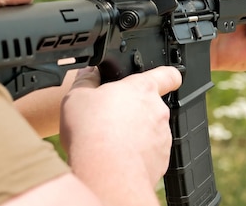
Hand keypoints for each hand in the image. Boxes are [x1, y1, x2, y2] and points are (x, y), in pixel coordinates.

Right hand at [59, 66, 181, 202]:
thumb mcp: (77, 97)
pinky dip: (138, 155)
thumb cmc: (92, 131)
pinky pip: (151, 153)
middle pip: (152, 106)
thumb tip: (88, 72)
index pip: (168, 75)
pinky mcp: (162, 159)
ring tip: (111, 142)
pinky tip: (118, 158)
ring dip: (137, 134)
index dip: (167, 76)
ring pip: (152, 131)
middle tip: (113, 119)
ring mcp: (163, 136)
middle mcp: (158, 110)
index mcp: (142, 89)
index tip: (166, 78)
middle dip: (136, 111)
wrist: (105, 172)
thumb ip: (86, 80)